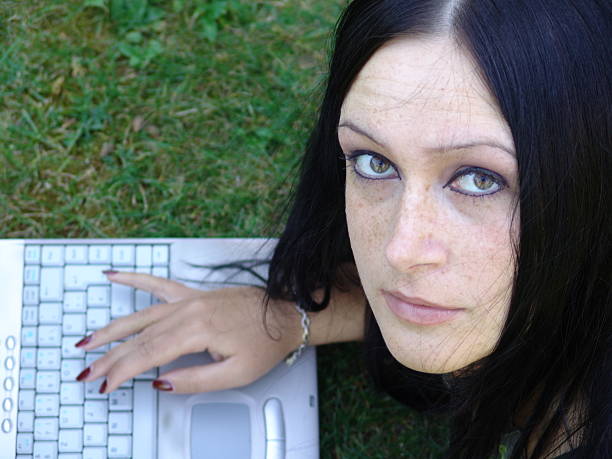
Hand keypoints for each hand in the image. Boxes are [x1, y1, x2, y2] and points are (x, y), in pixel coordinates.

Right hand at [74, 272, 300, 393]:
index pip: (148, 354)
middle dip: (110, 356)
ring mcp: (190, 299)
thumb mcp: (237, 373)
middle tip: (87, 372)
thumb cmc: (266, 342)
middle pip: (140, 336)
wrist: (286, 314)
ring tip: (87, 339)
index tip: (104, 384)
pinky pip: (159, 284)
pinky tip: (115, 274)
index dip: (122, 371)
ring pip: (142, 314)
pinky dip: (135, 278)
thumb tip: (161, 384)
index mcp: (198, 329)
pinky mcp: (194, 294)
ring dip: (113, 328)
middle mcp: (189, 310)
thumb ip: (196, 380)